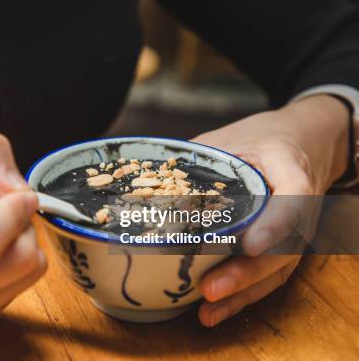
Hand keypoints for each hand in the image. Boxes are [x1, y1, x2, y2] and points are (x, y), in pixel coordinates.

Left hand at [192, 95, 348, 326]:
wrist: (300, 143)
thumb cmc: (260, 138)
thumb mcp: (230, 137)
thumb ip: (197, 160)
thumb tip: (147, 182)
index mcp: (290, 168)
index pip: (294, 197)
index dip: (275, 224)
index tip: (251, 244)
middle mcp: (301, 206)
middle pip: (284, 248)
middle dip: (246, 272)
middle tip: (210, 288)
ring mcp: (296, 232)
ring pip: (276, 270)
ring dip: (241, 293)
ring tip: (207, 308)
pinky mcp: (284, 249)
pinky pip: (267, 277)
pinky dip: (242, 296)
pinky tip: (213, 310)